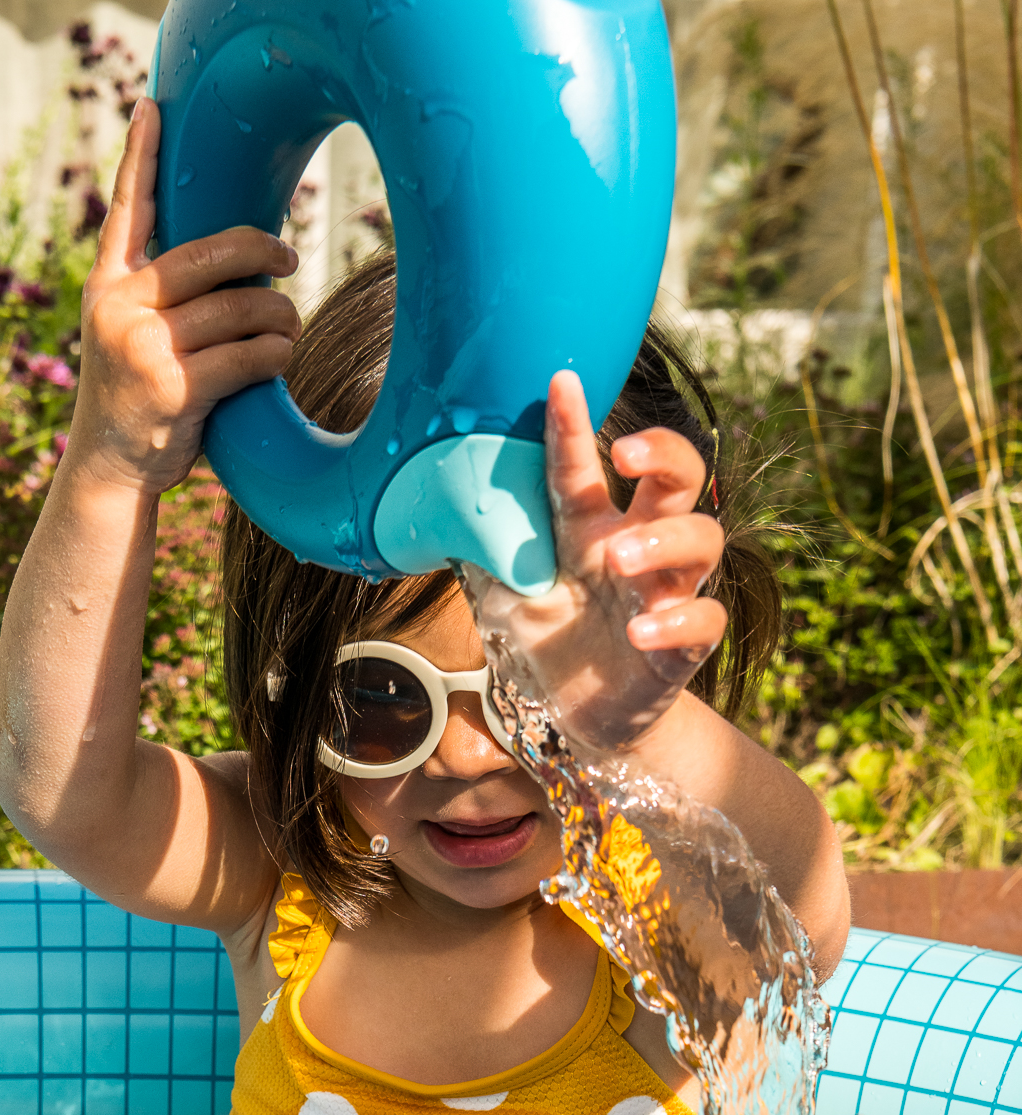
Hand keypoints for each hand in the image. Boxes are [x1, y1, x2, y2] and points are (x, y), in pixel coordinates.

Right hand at [65, 97, 301, 495]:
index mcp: (108, 284)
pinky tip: (280, 360)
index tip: (154, 110)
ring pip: (242, 307)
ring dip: (280, 318)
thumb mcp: (133, 334)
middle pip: (211, 253)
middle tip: (289, 254)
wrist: (112, 467)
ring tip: (288, 330)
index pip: (127, 209)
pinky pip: (251, 355)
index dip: (140, 157)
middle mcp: (122, 306)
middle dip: (262, 250)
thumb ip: (164, 296)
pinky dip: (277, 356)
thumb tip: (244, 261)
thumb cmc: (141, 395)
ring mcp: (147, 346)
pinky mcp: (177, 387)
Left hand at [465, 370, 726, 754]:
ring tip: (621, 559)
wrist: (575, 718)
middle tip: (625, 456)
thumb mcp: (501, 596)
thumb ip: (483, 551)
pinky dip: (678, 621)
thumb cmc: (545, 643)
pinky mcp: (682, 646)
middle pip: (678, 478)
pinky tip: (640, 633)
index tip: (561, 381)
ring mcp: (664, 594)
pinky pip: (704, 620)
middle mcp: (634, 550)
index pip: (583, 469)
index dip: (574, 425)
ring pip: (704, 539)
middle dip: (663, 453)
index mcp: (588, 530)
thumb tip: (426, 500)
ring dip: (667, 539)